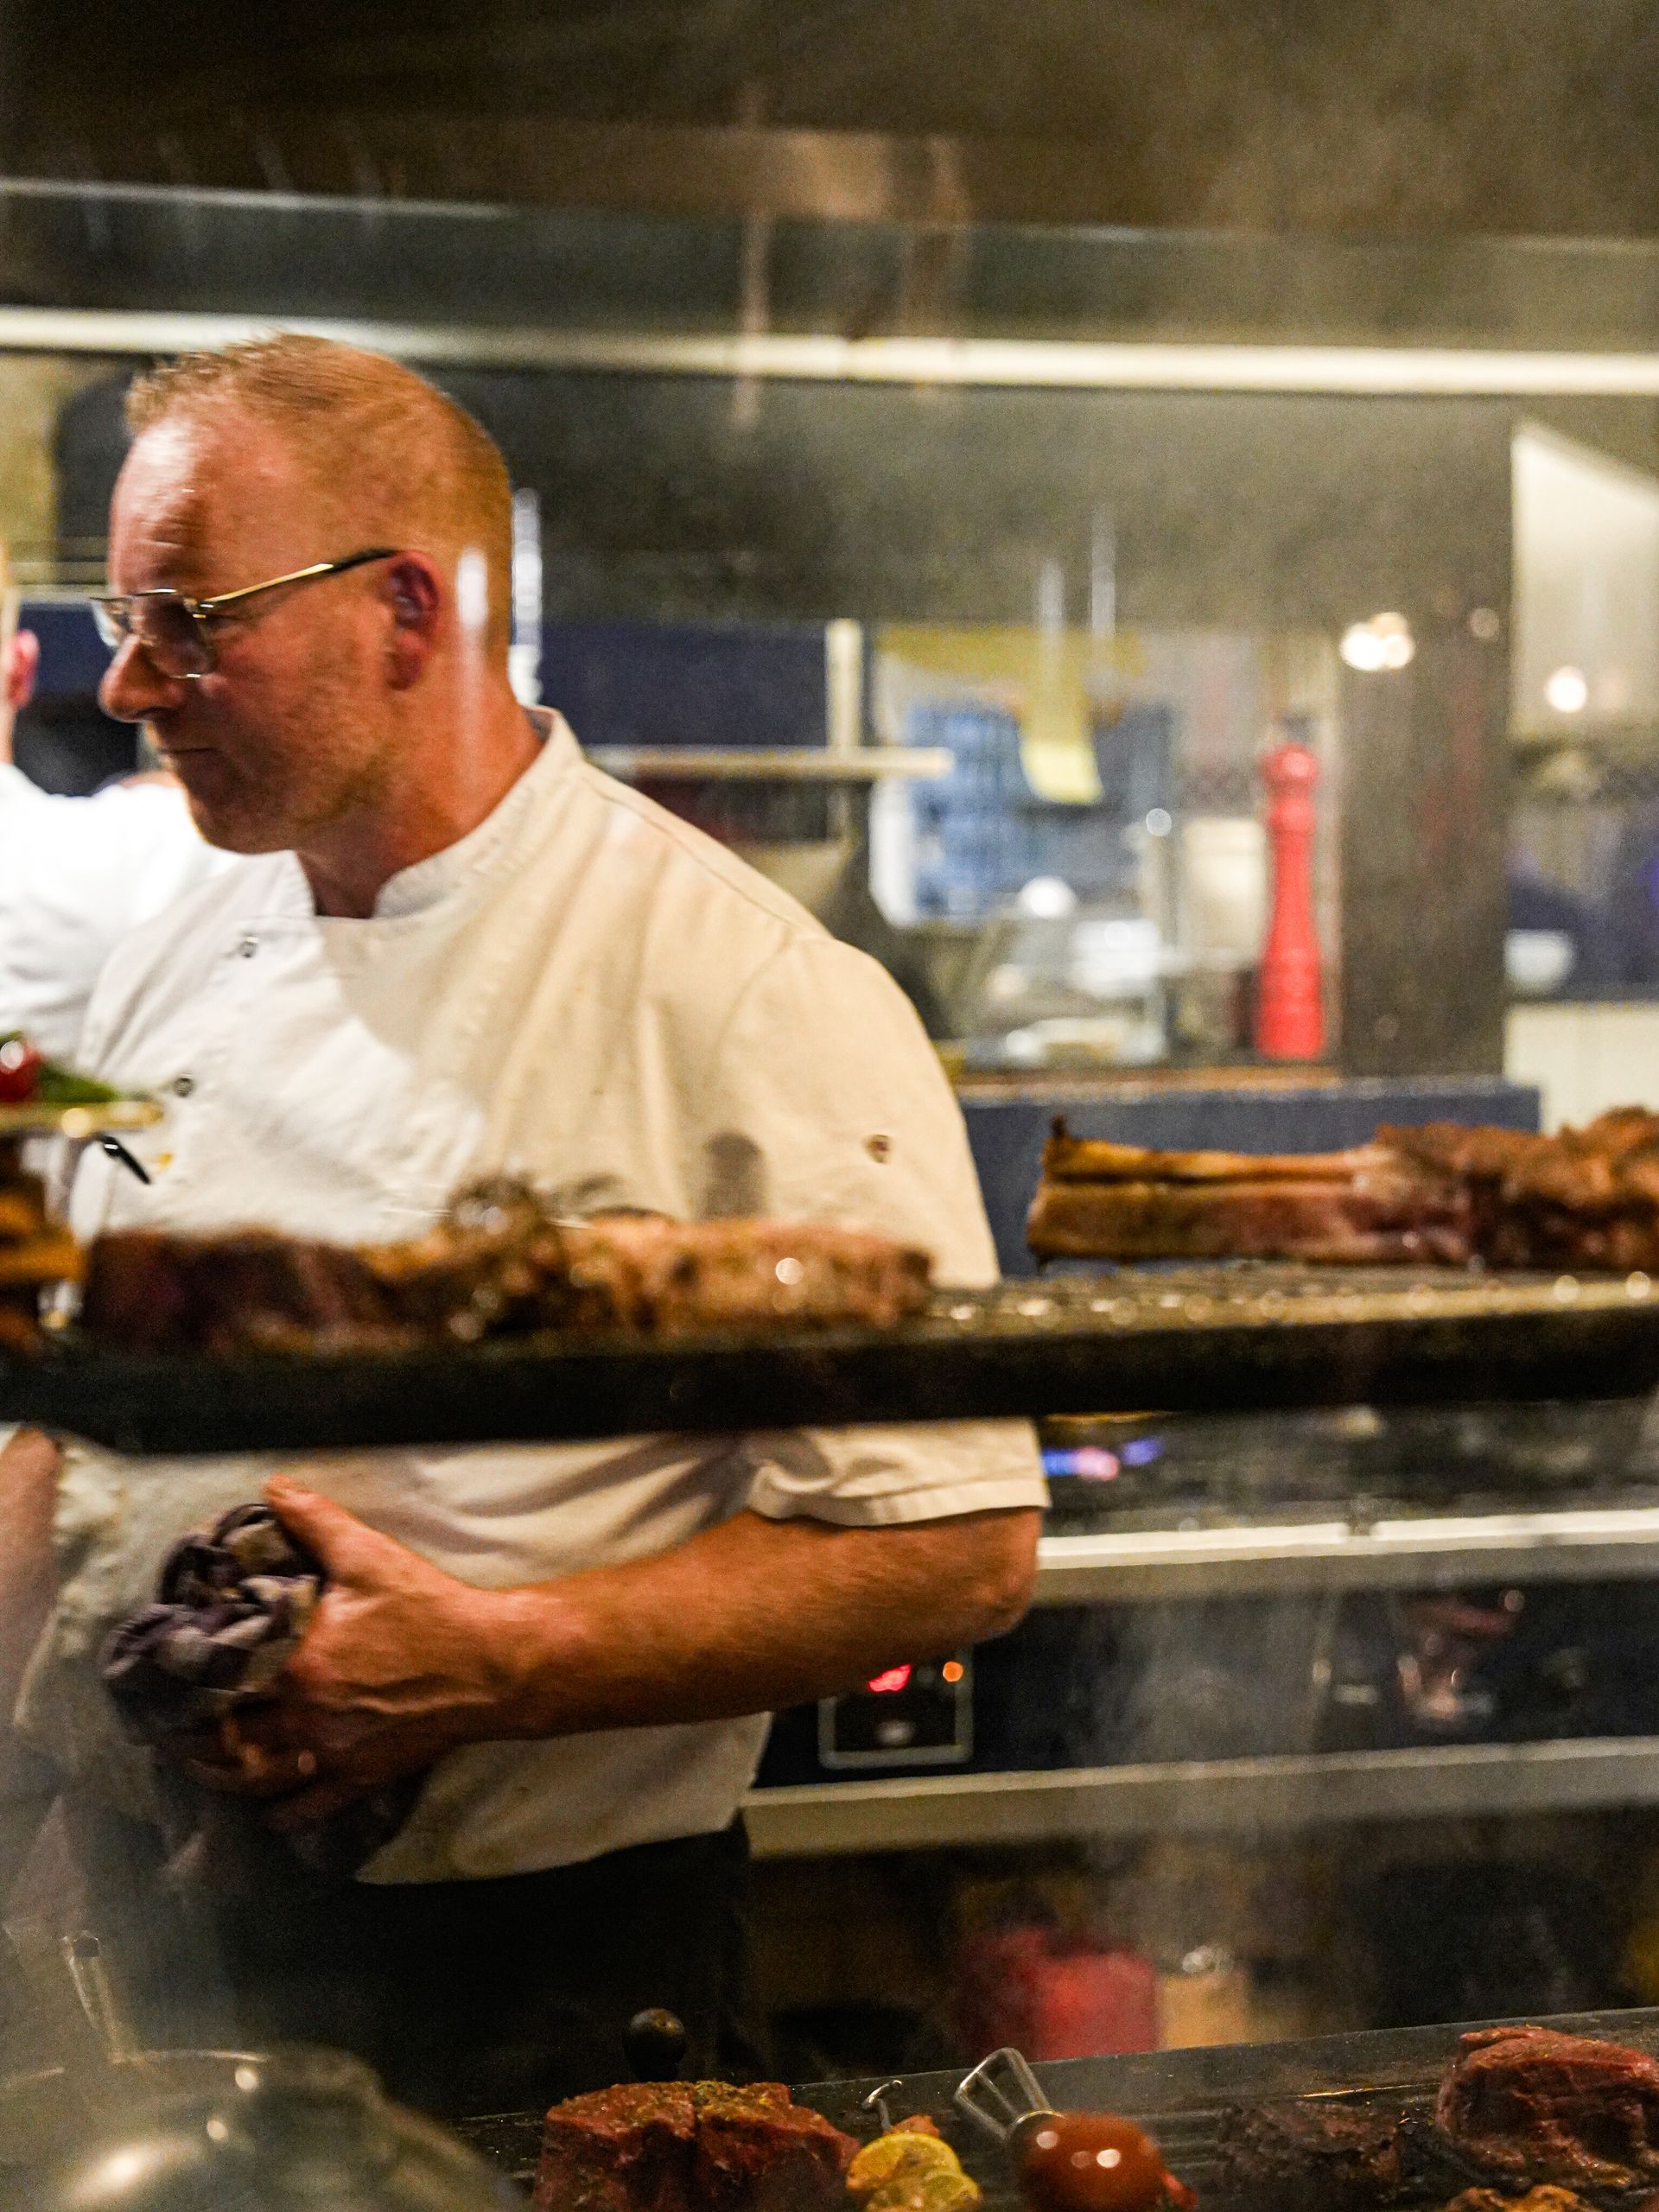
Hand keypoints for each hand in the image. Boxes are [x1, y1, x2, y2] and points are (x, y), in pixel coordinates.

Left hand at [199, 1473, 533, 1827]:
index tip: (165, 1680)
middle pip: (230, 1738)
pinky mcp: (364, 1775)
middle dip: (195, 1734)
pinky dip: (280, 1815)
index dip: (187, 1684)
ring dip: (226, 1776)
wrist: (493, 1664)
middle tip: (173, 1727)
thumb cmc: (430, 1609)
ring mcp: (334, 1752)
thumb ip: (315, 1521)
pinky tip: (265, 1811)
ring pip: (259, 1779)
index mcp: (297, 1663)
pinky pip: (309, 1808)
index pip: (221, 1682)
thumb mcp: (370, 1555)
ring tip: (203, 1766)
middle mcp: (306, 1716)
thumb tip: (274, 1487)